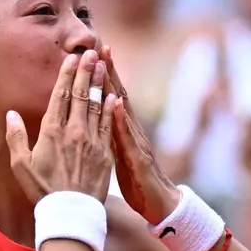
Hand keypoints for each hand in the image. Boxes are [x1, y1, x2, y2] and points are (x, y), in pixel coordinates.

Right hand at [6, 50, 114, 203]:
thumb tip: (11, 115)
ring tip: (102, 66)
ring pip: (96, 105)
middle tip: (91, 53)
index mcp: (52, 132)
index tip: (72, 59)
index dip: (66, 75)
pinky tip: (112, 95)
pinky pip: (107, 124)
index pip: (60, 96)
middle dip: (85, 72)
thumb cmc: (42, 190)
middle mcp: (73, 132)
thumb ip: (16, 137)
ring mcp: (91, 141)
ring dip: (99, 84)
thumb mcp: (20, 165)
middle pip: (81, 95)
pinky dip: (109, 108)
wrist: (70, 212)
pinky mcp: (104, 152)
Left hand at [101, 45, 179, 224]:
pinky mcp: (138, 159)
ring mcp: (136, 143)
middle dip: (109, 71)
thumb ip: (111, 140)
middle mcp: (131, 131)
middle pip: (119, 96)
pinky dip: (121, 120)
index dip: (101, 78)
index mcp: (123, 132)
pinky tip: (115, 104)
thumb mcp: (120, 159)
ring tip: (106, 64)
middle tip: (99, 45)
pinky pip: (128, 137)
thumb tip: (98, 126)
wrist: (159, 205)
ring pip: (123, 110)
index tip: (90, 55)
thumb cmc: (138, 184)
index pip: (110, 100)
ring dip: (115, 86)